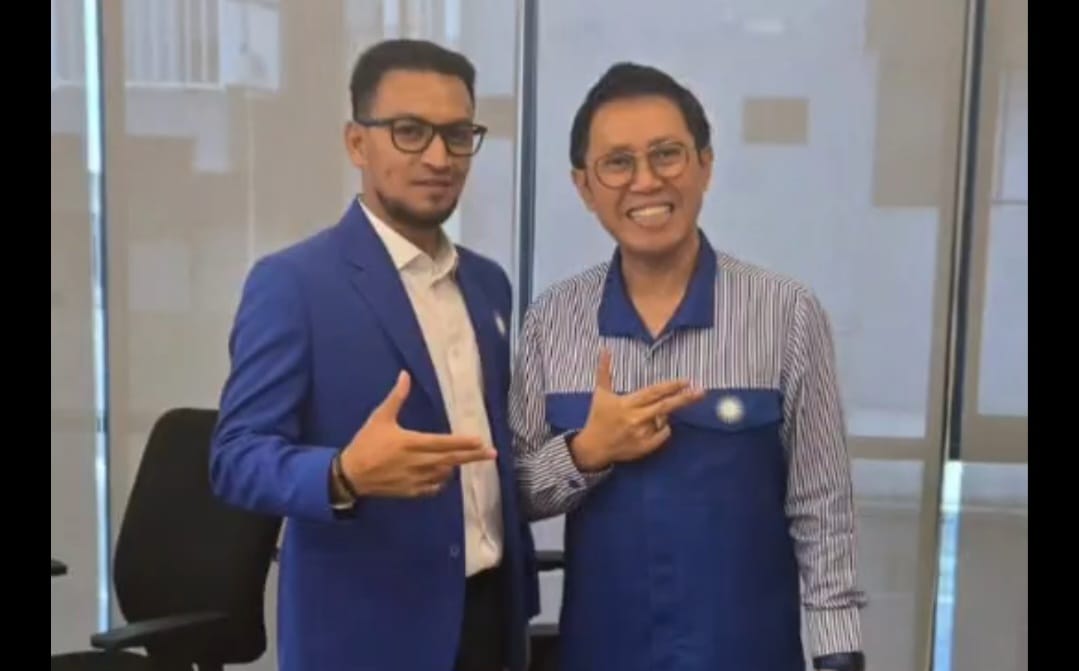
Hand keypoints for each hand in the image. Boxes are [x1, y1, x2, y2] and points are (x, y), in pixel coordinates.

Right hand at [339, 371, 495, 497]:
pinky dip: (441, 481)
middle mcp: (418, 463)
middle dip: (472, 456)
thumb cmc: (366, 444)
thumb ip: (396, 397)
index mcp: (411, 443)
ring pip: (444, 474)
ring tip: (469, 459)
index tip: (481, 441)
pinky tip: (445, 475)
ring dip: (456, 466)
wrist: (350, 475)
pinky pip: (433, 488)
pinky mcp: (410, 491)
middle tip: (491, 454)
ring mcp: (415, 479)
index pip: (443, 443)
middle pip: (451, 460)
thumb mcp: (380, 418)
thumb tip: (405, 375)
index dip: (463, 442)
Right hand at [570, 350, 704, 470]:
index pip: (653, 392)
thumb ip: (604, 371)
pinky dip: (663, 429)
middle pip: (665, 406)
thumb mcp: (601, 394)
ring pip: (664, 421)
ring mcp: (641, 434)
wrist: (593, 448)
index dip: (671, 386)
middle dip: (684, 398)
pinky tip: (651, 427)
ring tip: (646, 417)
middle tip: (701, 392)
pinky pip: (663, 435)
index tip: (687, 380)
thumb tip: (605, 349)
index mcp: (627, 404)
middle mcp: (636, 418)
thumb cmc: (598, 418)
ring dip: (663, 416)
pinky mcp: (645, 447)